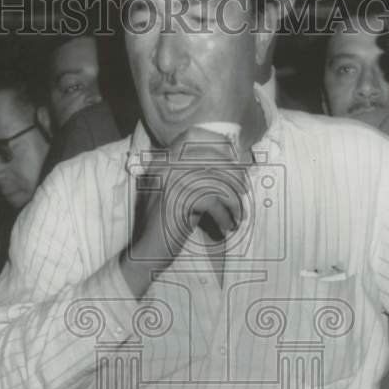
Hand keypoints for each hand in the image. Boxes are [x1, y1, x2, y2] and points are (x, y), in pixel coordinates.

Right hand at [120, 126, 248, 296]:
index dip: (219, 146)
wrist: (145, 252)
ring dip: (233, 200)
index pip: (194, 136)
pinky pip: (213, 202)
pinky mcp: (176, 201)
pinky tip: (228, 226)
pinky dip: (225, 216)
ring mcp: (169, 182)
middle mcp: (164, 166)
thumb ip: (194, 175)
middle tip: (243, 191)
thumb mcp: (177, 193)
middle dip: (233, 173)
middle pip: (210, 156)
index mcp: (162, 160)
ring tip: (238, 214)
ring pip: (215, 180)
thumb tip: (231, 163)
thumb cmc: (166, 224)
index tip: (235, 162)